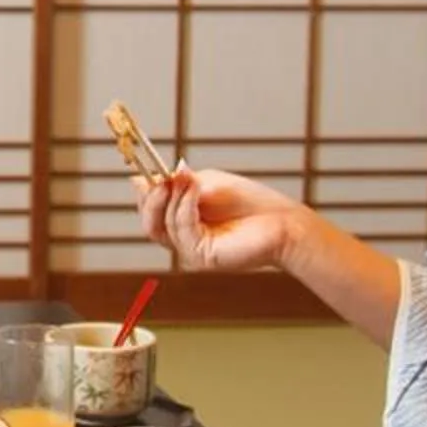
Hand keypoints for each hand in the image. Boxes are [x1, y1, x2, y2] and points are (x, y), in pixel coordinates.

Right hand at [134, 166, 311, 275]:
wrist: (282, 224)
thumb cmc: (251, 204)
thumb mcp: (206, 185)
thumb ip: (178, 184)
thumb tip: (144, 178)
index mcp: (183, 222)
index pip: (149, 211)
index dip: (145, 193)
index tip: (145, 171)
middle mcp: (183, 239)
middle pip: (148, 223)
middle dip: (150, 198)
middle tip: (160, 178)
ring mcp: (190, 250)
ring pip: (160, 226)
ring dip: (170, 197)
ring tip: (184, 178)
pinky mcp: (201, 256)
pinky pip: (181, 228)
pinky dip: (185, 204)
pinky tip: (195, 188)